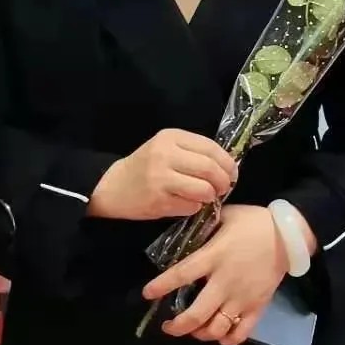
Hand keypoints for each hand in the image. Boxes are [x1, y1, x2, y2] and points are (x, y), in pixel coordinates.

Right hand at [87, 129, 235, 221]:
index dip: (227, 162)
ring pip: (203, 188)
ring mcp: (161, 177)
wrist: (112, 187)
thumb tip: (227, 166)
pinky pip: (191, 205)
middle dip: (224, 181)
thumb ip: (193, 152)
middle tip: (224, 188)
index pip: (211, 147)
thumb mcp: (167, 149)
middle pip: (210, 168)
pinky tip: (189, 204)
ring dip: (211, 196)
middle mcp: (166, 154)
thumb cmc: (146, 167)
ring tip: (207, 197)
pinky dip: (196, 207)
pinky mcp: (158, 200)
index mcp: (171, 137)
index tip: (232, 173)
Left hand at [142, 204, 292, 344]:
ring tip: (193, 330)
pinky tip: (220, 335)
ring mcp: (243, 297)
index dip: (161, 286)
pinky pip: (241, 332)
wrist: (289, 234)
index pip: (181, 275)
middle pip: (196, 314)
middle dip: (177, 326)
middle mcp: (226, 282)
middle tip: (168, 326)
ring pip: (217, 328)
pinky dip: (228, 339)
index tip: (147, 294)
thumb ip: (204, 227)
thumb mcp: (225, 216)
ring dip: (200, 334)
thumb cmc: (254, 221)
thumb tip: (185, 232)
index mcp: (215, 256)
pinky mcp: (258, 306)